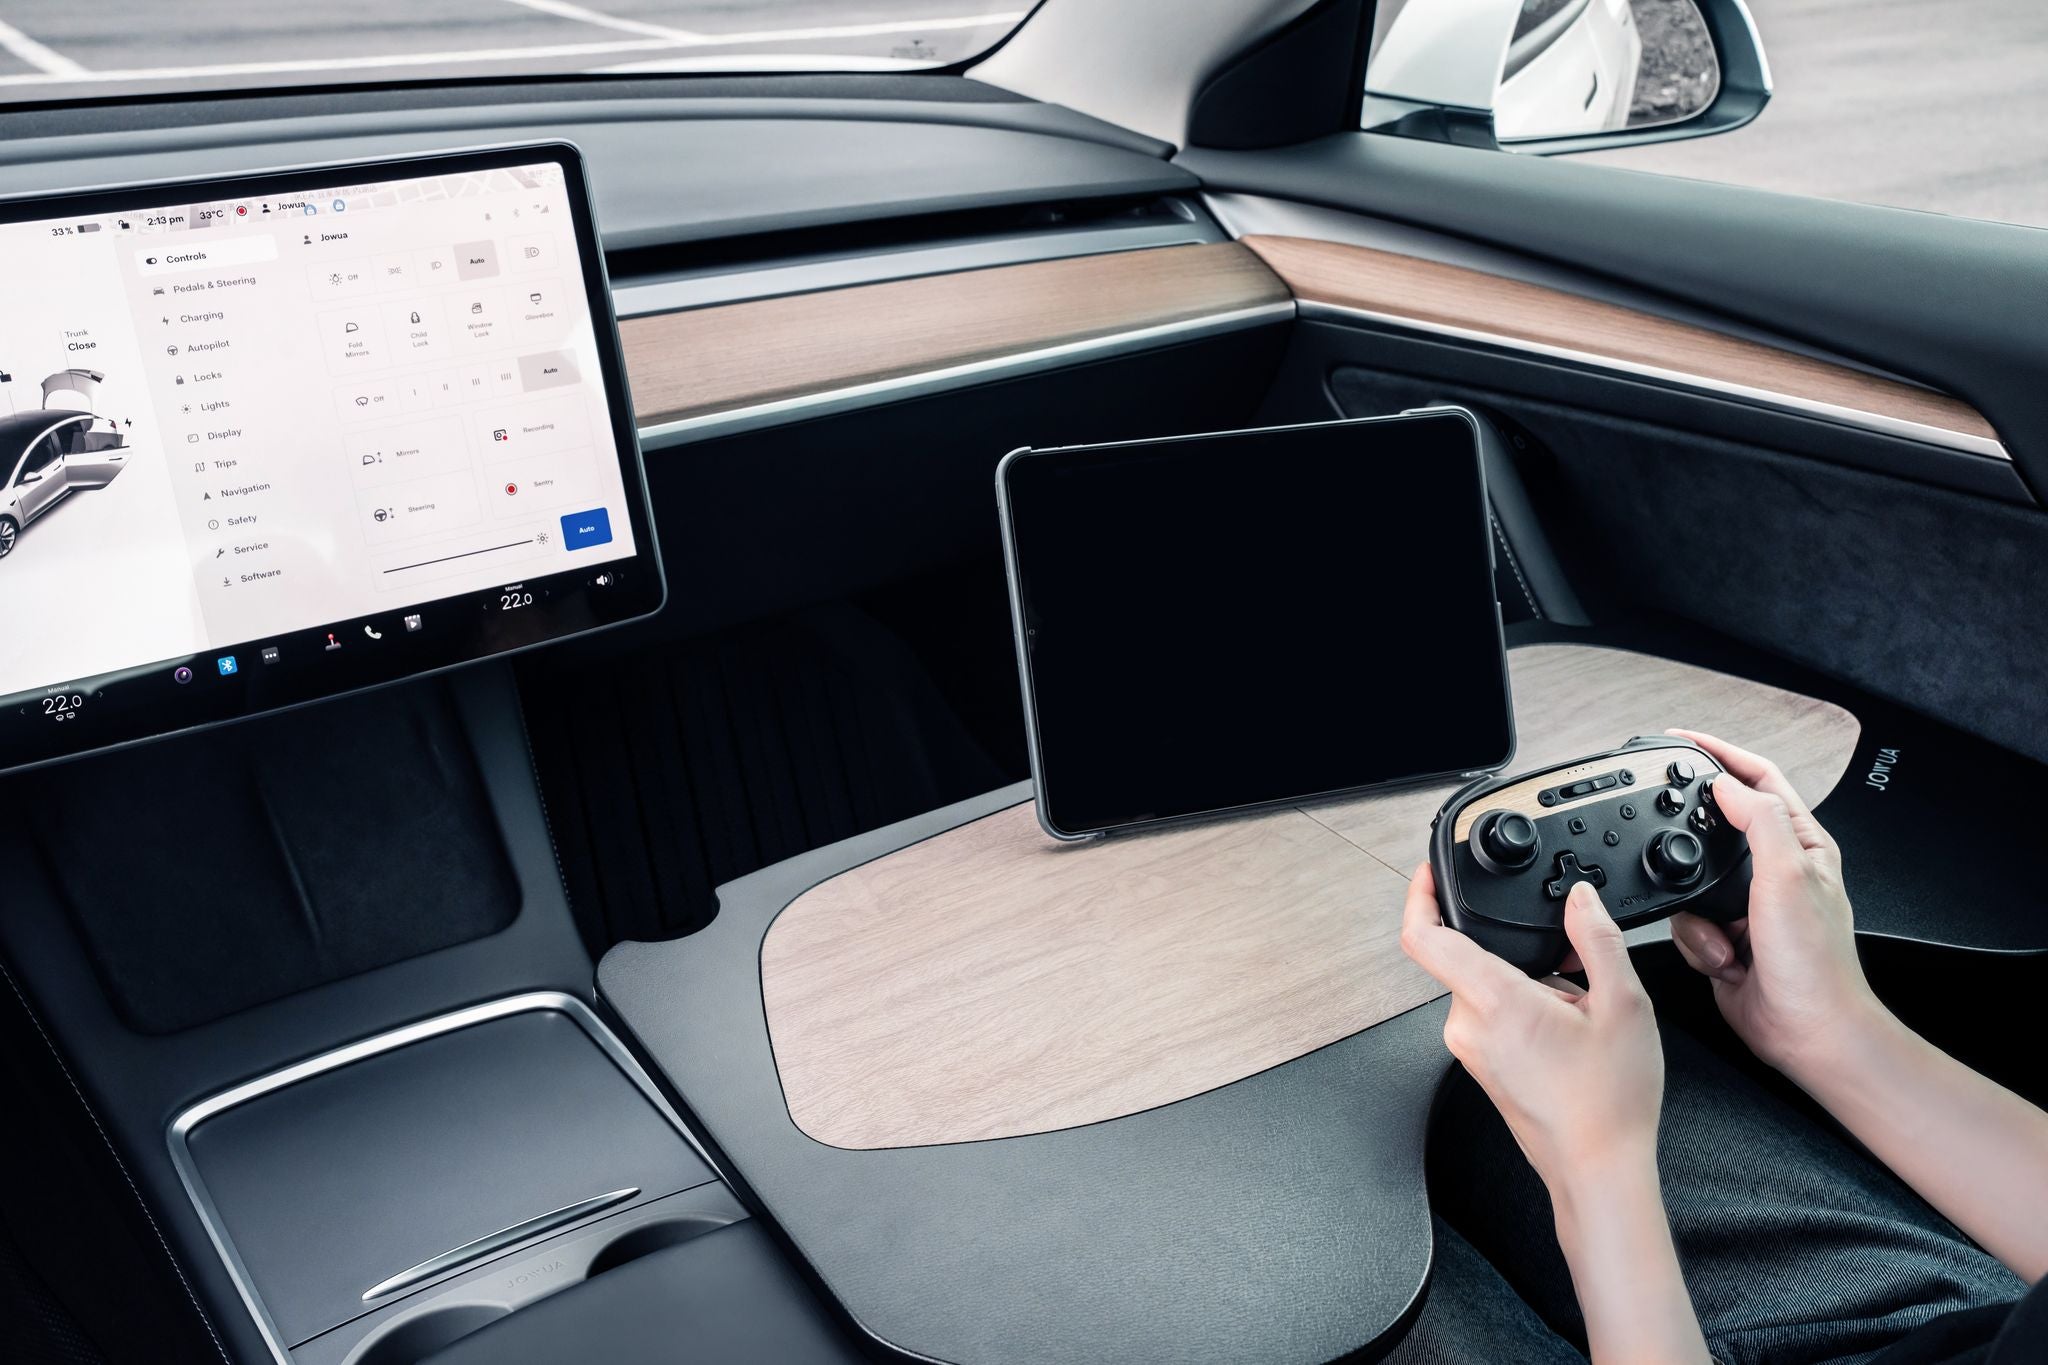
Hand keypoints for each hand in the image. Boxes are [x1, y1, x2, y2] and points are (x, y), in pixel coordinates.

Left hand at [1401, 864, 1664, 1192]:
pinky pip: (1491, 1016)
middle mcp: (1467, 1024)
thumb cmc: (1609, 1102)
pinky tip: (1565, 1034)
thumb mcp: (1624, 1005)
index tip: (1430, 873)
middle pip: (1469, 958)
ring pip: (1484, 988)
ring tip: (1575, 1014)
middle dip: (1517, 953)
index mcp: (1493, 1000)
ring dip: (1526, 984)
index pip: (1423, 935)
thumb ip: (1598, 940)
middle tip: (1568, 969)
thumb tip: (1582, 899)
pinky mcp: (1480, 1065)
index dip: (1419, 895)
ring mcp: (1470, 1048)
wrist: (1599, 1169)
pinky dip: (1522, 1010)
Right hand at [1664, 730, 1887, 1079]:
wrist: (1808, 1033)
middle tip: (1663, 832)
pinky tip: (1726, 961)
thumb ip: (1758, 820)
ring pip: (1691, 881)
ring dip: (1697, 915)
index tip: (1680, 739)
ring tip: (1726, 938)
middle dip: (1689, 839)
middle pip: (1715, 829)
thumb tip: (1726, 782)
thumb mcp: (1788, 875)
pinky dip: (1697, 944)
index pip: (1758, 779)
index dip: (1719, 753)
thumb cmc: (1816, 964)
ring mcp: (1747, 906)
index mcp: (1801, 844)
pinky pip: (1685, 923)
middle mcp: (1775, 871)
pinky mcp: (1723, 937)